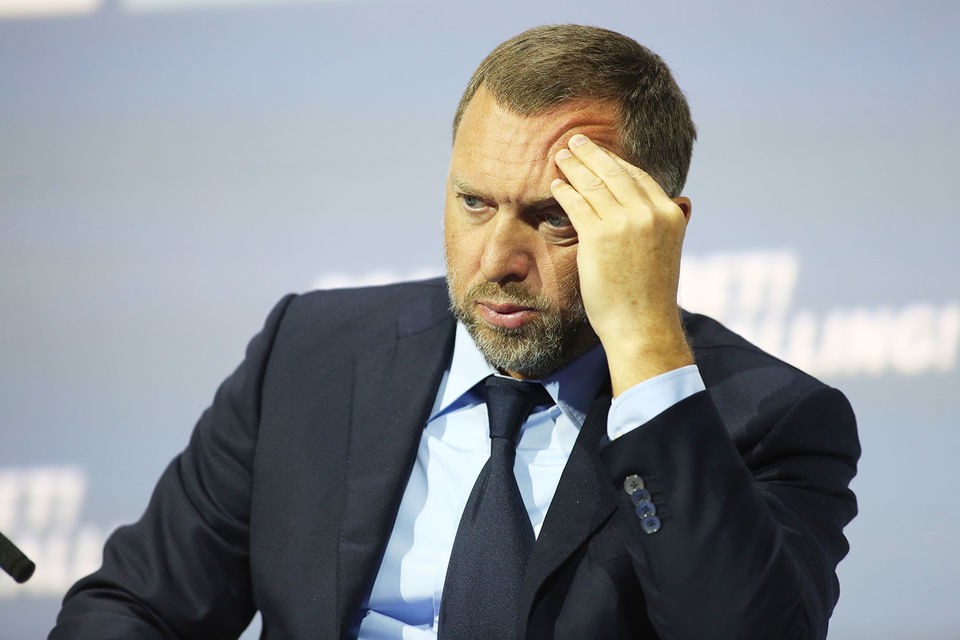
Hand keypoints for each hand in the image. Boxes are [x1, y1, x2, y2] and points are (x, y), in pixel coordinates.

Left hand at [551, 134, 693, 394]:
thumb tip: (684, 201)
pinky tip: (556, 185)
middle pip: (615, 173)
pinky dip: (565, 192)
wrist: (643, 325)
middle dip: (592, 154)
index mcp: (670, 214)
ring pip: (593, 184)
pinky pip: (577, 204)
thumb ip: (674, 223)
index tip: (601, 154)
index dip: (617, 162)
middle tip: (575, 141)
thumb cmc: (651, 295)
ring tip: (560, 157)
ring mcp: (625, 222)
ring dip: (574, 167)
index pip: (639, 178)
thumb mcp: (671, 251)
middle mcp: (651, 212)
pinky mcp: (600, 235)